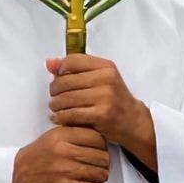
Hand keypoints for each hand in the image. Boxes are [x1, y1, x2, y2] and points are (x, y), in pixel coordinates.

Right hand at [12, 125, 109, 182]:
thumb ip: (73, 135)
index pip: (98, 138)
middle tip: (94, 167)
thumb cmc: (33, 160)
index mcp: (61, 135)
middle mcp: (64, 151)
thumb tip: (100, 141)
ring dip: (99, 178)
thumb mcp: (50, 138)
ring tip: (89, 178)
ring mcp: (64, 170)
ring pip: (101, 174)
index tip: (97, 151)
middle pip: (102, 157)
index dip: (102, 146)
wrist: (13, 178)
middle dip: (102, 164)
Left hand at [47, 55, 156, 169]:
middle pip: (65, 81)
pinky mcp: (102, 114)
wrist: (134, 122)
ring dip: (55, 105)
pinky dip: (60, 117)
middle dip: (54, 91)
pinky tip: (58, 118)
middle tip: (54, 97)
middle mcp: (107, 79)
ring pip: (65, 98)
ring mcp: (106, 97)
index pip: (72, 61)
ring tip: (55, 108)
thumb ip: (74, 69)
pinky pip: (71, 114)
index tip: (58, 79)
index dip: (60, 70)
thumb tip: (49, 63)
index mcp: (106, 66)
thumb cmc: (112, 98)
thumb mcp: (99, 79)